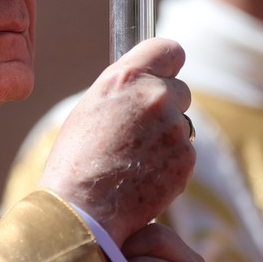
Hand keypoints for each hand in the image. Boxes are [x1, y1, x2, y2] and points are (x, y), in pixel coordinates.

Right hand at [40, 38, 193, 245]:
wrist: (83, 212)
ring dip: (168, 139)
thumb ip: (124, 90)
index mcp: (125, 77)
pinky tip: (144, 178)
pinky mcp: (186, 158)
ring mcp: (174, 127)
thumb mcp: (91, 109)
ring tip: (134, 161)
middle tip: (140, 132)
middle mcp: (154, 95)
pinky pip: (185, 154)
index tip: (164, 74)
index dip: (167, 64)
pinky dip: (171, 166)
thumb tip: (145, 84)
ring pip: (182, 125)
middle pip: (180, 89)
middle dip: (167, 108)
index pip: (168, 48)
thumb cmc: (75, 162)